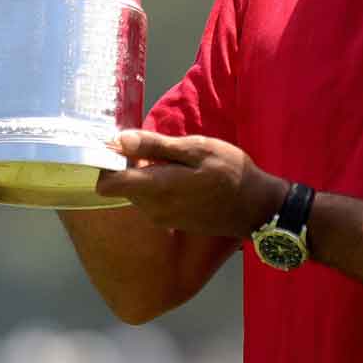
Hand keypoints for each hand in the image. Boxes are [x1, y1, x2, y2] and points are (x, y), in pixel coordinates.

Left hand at [97, 130, 287, 238]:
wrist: (256, 206)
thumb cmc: (230, 171)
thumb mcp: (198, 149)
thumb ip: (157, 146)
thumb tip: (119, 139)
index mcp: (157, 187)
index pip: (107, 183)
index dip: (106, 163)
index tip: (118, 146)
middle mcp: (152, 208)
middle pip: (121, 185)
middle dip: (131, 166)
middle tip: (157, 148)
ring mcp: (161, 218)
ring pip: (136, 193)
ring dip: (146, 176)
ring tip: (175, 162)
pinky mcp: (170, 222)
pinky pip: (151, 201)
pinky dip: (158, 187)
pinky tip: (182, 178)